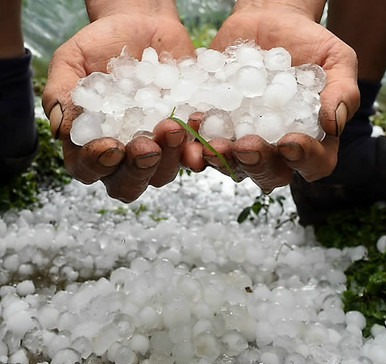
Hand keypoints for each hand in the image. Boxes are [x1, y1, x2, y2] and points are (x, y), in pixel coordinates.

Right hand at [42, 9, 194, 201]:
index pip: (87, 170)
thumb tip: (60, 131)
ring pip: (161, 176)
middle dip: (137, 171)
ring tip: (172, 126)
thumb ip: (61, 94)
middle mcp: (122, 156)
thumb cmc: (100, 46)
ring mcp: (155, 151)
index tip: (110, 146)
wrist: (141, 24)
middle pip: (127, 186)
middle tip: (145, 146)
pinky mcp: (182, 140)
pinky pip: (191, 156)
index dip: (97, 165)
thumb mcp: (72, 60)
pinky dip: (195, 147)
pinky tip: (194, 121)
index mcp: (90, 144)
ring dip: (168, 159)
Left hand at [182, 1, 359, 192]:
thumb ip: (343, 91)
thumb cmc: (309, 45)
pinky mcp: (217, 129)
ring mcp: (244, 143)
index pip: (315, 164)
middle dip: (258, 164)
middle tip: (247, 146)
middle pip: (270, 173)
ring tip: (214, 144)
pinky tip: (194, 123)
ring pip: (233, 165)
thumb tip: (334, 124)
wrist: (269, 23)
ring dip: (222, 160)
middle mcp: (276, 151)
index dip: (305, 160)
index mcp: (311, 142)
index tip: (292, 141)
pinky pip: (204, 143)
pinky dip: (197, 139)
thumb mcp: (336, 60)